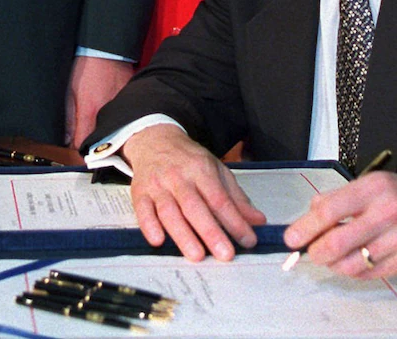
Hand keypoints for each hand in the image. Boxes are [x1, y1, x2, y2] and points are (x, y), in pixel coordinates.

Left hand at [66, 55, 133, 147]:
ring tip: (105, 124)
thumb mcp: (69, 92)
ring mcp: (122, 105)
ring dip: (111, 131)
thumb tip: (67, 139)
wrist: (105, 49)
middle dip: (97, 144)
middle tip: (92, 139)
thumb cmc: (85, 68)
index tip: (80, 150)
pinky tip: (117, 112)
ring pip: (117, 129)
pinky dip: (121, 118)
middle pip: (103, 141)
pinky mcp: (131, 98)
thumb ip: (69, 118)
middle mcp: (107, 111)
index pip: (84, 144)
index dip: (80, 151)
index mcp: (89, 111)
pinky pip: (127, 115)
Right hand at [122, 123, 264, 260]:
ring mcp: (157, 185)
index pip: (220, 199)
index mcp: (201, 169)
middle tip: (225, 254)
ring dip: (183, 235)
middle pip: (195, 207)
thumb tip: (257, 221)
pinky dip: (149, 226)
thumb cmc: (189, 160)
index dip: (234, 221)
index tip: (248, 240)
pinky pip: (143, 210)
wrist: (155, 140)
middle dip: (210, 232)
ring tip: (197, 255)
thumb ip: (236, 198)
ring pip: (169, 211)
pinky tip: (158, 241)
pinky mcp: (139, 192)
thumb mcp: (216, 170)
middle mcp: (179, 177)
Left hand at [284, 172, 396, 277]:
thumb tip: (310, 215)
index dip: (305, 227)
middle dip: (316, 252)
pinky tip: (356, 261)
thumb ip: (341, 198)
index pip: (330, 209)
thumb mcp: (376, 185)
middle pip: (337, 241)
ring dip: (334, 264)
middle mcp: (389, 212)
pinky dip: (355, 270)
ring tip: (333, 258)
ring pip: (351, 264)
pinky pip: (369, 274)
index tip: (291, 238)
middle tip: (310, 253)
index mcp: (376, 187)